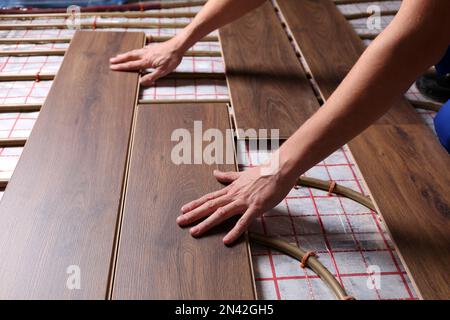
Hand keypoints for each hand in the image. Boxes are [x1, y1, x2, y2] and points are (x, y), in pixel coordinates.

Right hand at [110, 36, 183, 85]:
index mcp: (146, 61)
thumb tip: (141, 82)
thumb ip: (152, 76)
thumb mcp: (163, 71)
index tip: (113, 67)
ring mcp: (148, 50)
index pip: (131, 65)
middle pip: (130, 57)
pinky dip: (135, 51)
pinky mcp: (152, 47)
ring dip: (126, 55)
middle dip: (120, 59)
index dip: (122, 67)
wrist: (177, 46)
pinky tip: (136, 52)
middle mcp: (145, 54)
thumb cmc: (172, 59)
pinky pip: (140, 49)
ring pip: (134, 52)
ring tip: (119, 56)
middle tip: (111, 60)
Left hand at [177, 165, 296, 244]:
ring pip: (221, 213)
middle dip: (194, 214)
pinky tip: (227, 240)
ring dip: (207, 223)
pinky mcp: (256, 207)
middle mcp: (234, 195)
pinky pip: (244, 221)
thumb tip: (215, 172)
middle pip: (210, 206)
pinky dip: (235, 231)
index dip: (195, 204)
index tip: (183, 209)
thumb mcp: (242, 174)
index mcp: (232, 189)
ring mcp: (244, 201)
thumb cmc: (264, 171)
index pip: (210, 197)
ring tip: (195, 232)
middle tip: (180, 221)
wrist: (280, 168)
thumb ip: (228, 176)